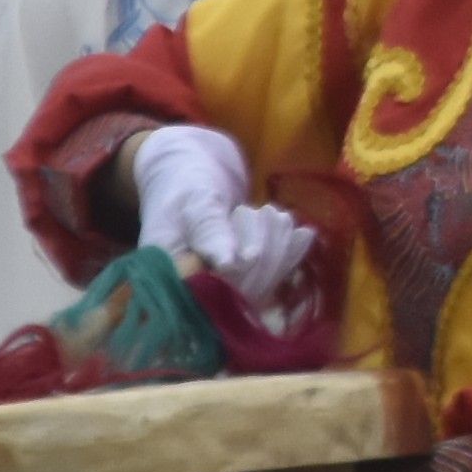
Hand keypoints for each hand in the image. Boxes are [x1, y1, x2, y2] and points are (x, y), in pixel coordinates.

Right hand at [131, 126, 318, 306]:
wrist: (192, 175)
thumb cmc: (186, 183)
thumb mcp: (196, 200)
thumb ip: (210, 229)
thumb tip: (229, 265)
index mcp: (167, 277)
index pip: (209, 296)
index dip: (238, 278)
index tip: (253, 251)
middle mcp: (191, 293)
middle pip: (239, 296)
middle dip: (263, 257)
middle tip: (267, 214)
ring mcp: (220, 290)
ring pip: (261, 288)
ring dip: (277, 250)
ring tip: (273, 214)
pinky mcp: (242, 282)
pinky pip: (271, 280)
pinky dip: (289, 255)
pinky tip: (304, 234)